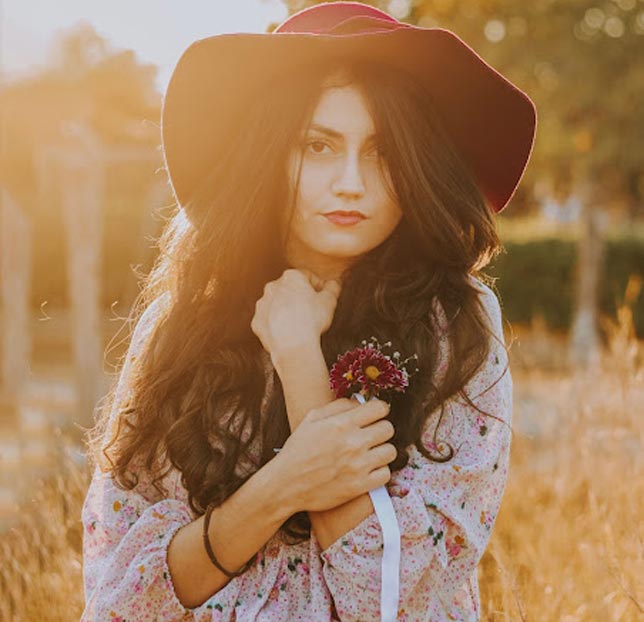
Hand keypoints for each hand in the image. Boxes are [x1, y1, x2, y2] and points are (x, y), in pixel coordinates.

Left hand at [251, 268, 340, 357]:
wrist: (293, 345)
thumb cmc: (312, 321)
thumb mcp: (329, 301)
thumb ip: (332, 288)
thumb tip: (334, 283)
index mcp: (291, 277)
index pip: (306, 276)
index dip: (317, 286)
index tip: (323, 296)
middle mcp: (272, 287)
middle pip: (289, 289)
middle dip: (299, 297)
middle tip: (312, 310)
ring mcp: (262, 305)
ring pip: (276, 304)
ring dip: (286, 310)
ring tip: (299, 323)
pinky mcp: (257, 322)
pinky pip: (268, 320)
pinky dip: (276, 324)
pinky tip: (288, 333)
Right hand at [273, 397, 396, 512]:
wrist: (286, 484)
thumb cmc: (297, 450)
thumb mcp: (311, 419)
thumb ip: (338, 406)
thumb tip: (359, 402)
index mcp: (341, 424)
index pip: (379, 408)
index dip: (379, 410)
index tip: (375, 415)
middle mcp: (353, 443)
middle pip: (388, 429)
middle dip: (381, 429)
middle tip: (371, 435)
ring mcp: (358, 466)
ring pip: (390, 451)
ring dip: (382, 451)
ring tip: (370, 453)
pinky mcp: (359, 486)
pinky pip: (385, 474)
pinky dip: (379, 471)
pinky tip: (368, 469)